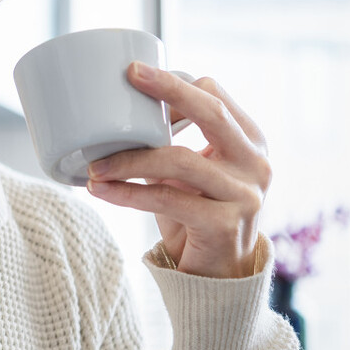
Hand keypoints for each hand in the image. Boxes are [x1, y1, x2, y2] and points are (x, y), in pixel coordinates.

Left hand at [86, 62, 271, 278]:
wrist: (217, 275)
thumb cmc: (194, 213)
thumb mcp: (187, 171)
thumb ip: (167, 142)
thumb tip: (113, 110)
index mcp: (249, 141)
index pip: (215, 95)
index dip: (175, 83)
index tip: (134, 73)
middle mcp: (255, 163)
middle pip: (210, 113)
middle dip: (168, 91)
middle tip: (127, 78)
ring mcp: (245, 194)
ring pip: (179, 160)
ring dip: (129, 159)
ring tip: (94, 165)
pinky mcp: (225, 224)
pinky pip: (167, 199)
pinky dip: (128, 193)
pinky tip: (100, 190)